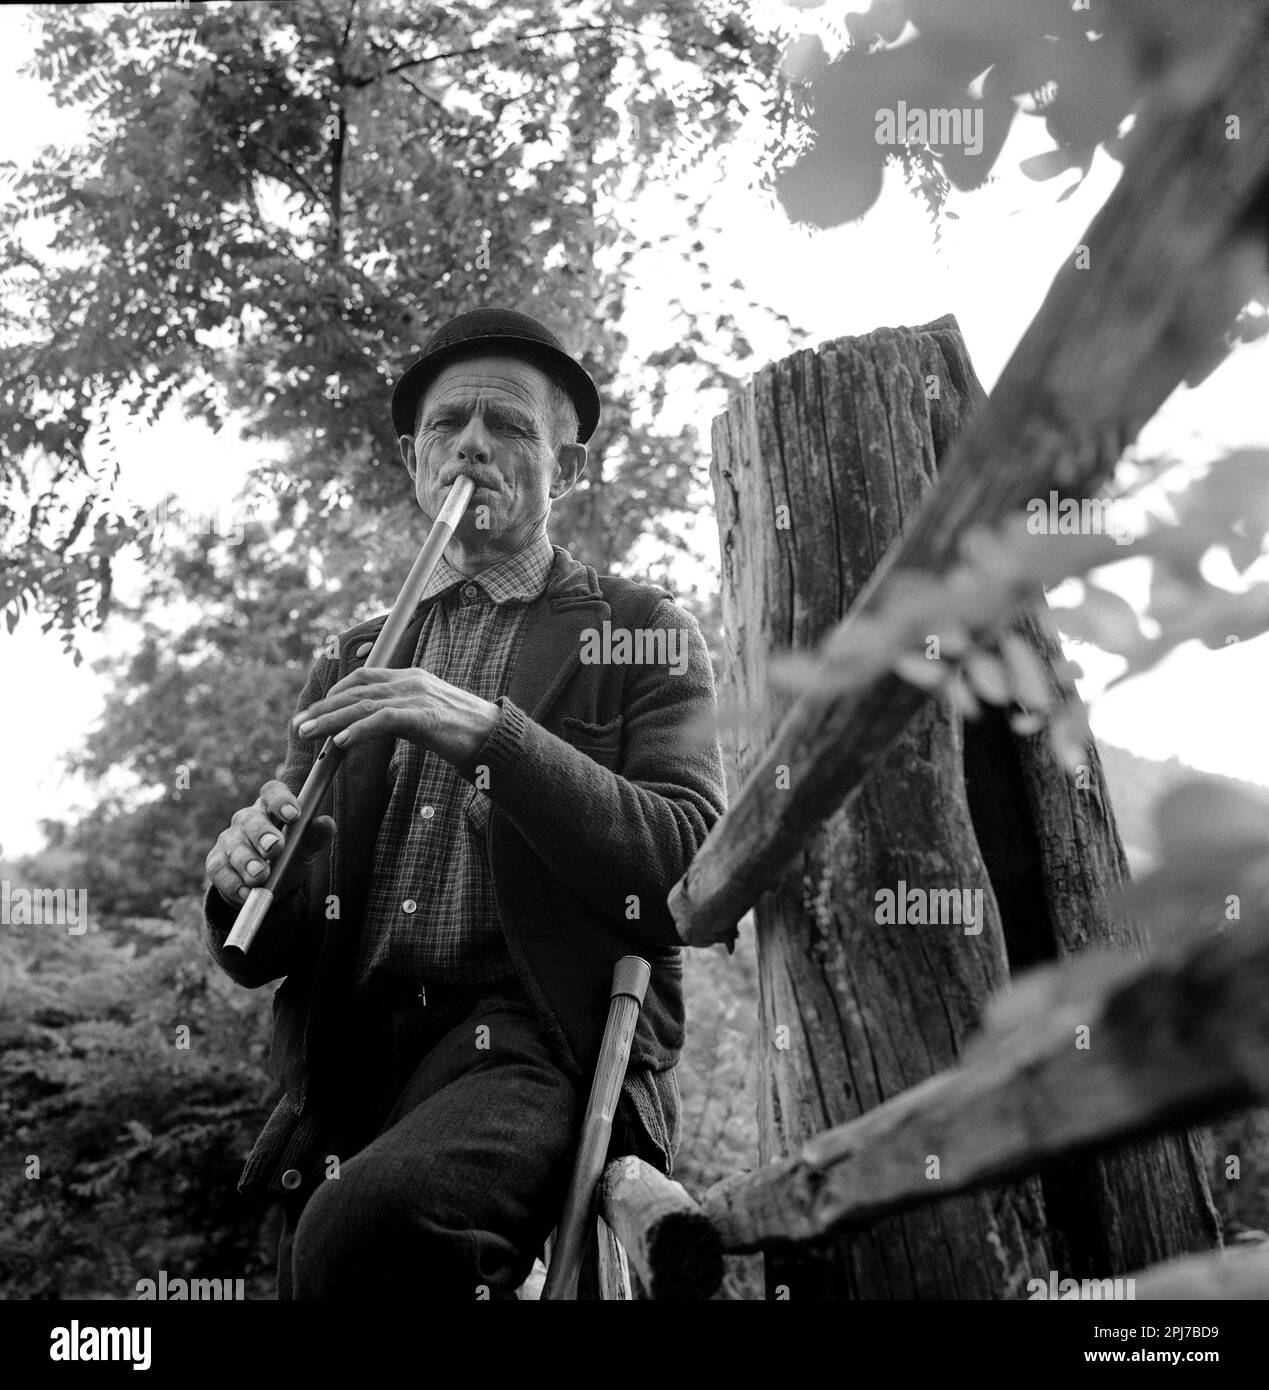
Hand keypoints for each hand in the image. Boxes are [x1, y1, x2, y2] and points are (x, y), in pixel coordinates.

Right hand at [206, 779, 334, 907]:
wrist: (268, 887)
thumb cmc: (289, 857)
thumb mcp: (305, 848)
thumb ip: (315, 837)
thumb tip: (327, 823)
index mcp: (271, 808)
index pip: (272, 792)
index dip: (281, 800)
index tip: (293, 815)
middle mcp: (247, 819)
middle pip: (251, 820)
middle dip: (262, 834)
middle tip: (274, 849)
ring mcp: (229, 840)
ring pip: (235, 846)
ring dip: (247, 862)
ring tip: (260, 877)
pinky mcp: (216, 862)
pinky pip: (219, 870)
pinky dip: (233, 883)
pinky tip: (245, 893)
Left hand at [292, 667, 502, 766]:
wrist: (495, 737)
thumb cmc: (462, 731)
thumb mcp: (426, 715)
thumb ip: (399, 714)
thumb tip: (371, 724)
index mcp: (410, 678)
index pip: (362, 677)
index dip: (334, 693)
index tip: (315, 712)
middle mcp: (410, 682)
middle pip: (355, 690)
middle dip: (323, 708)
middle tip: (298, 725)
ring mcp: (417, 697)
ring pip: (363, 704)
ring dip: (330, 719)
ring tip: (308, 733)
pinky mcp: (424, 717)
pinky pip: (383, 720)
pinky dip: (358, 730)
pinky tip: (341, 742)